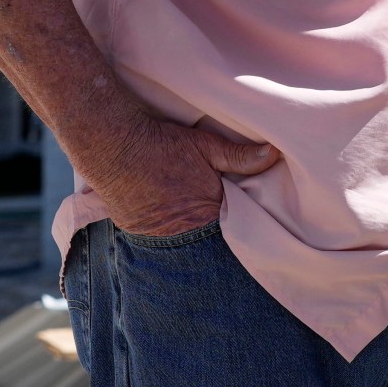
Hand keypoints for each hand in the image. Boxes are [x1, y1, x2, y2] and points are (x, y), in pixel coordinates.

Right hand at [76, 108, 280, 239]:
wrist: (114, 146)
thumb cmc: (162, 144)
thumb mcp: (205, 145)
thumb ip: (240, 156)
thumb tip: (273, 155)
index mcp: (207, 212)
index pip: (230, 229)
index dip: (233, 223)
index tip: (235, 217)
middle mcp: (183, 231)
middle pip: (205, 240)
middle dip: (210, 234)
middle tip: (209, 223)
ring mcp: (156, 235)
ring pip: (179, 241)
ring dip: (184, 234)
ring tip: (184, 221)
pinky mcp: (135, 232)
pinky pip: (155, 238)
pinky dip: (161, 230)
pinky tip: (162, 217)